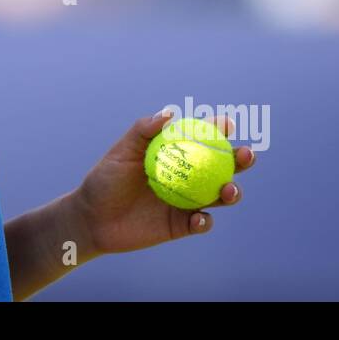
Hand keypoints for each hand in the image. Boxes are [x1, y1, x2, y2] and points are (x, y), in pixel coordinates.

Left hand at [70, 110, 256, 255]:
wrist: (92, 218)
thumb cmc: (105, 179)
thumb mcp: (121, 152)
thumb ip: (143, 131)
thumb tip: (169, 113)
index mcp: (175, 153)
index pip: (202, 138)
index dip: (219, 130)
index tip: (227, 124)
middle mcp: (186, 176)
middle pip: (221, 166)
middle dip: (240, 160)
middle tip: (246, 155)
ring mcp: (186, 201)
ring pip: (219, 196)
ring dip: (231, 192)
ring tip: (229, 190)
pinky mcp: (181, 225)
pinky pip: (201, 223)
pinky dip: (205, 221)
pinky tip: (199, 218)